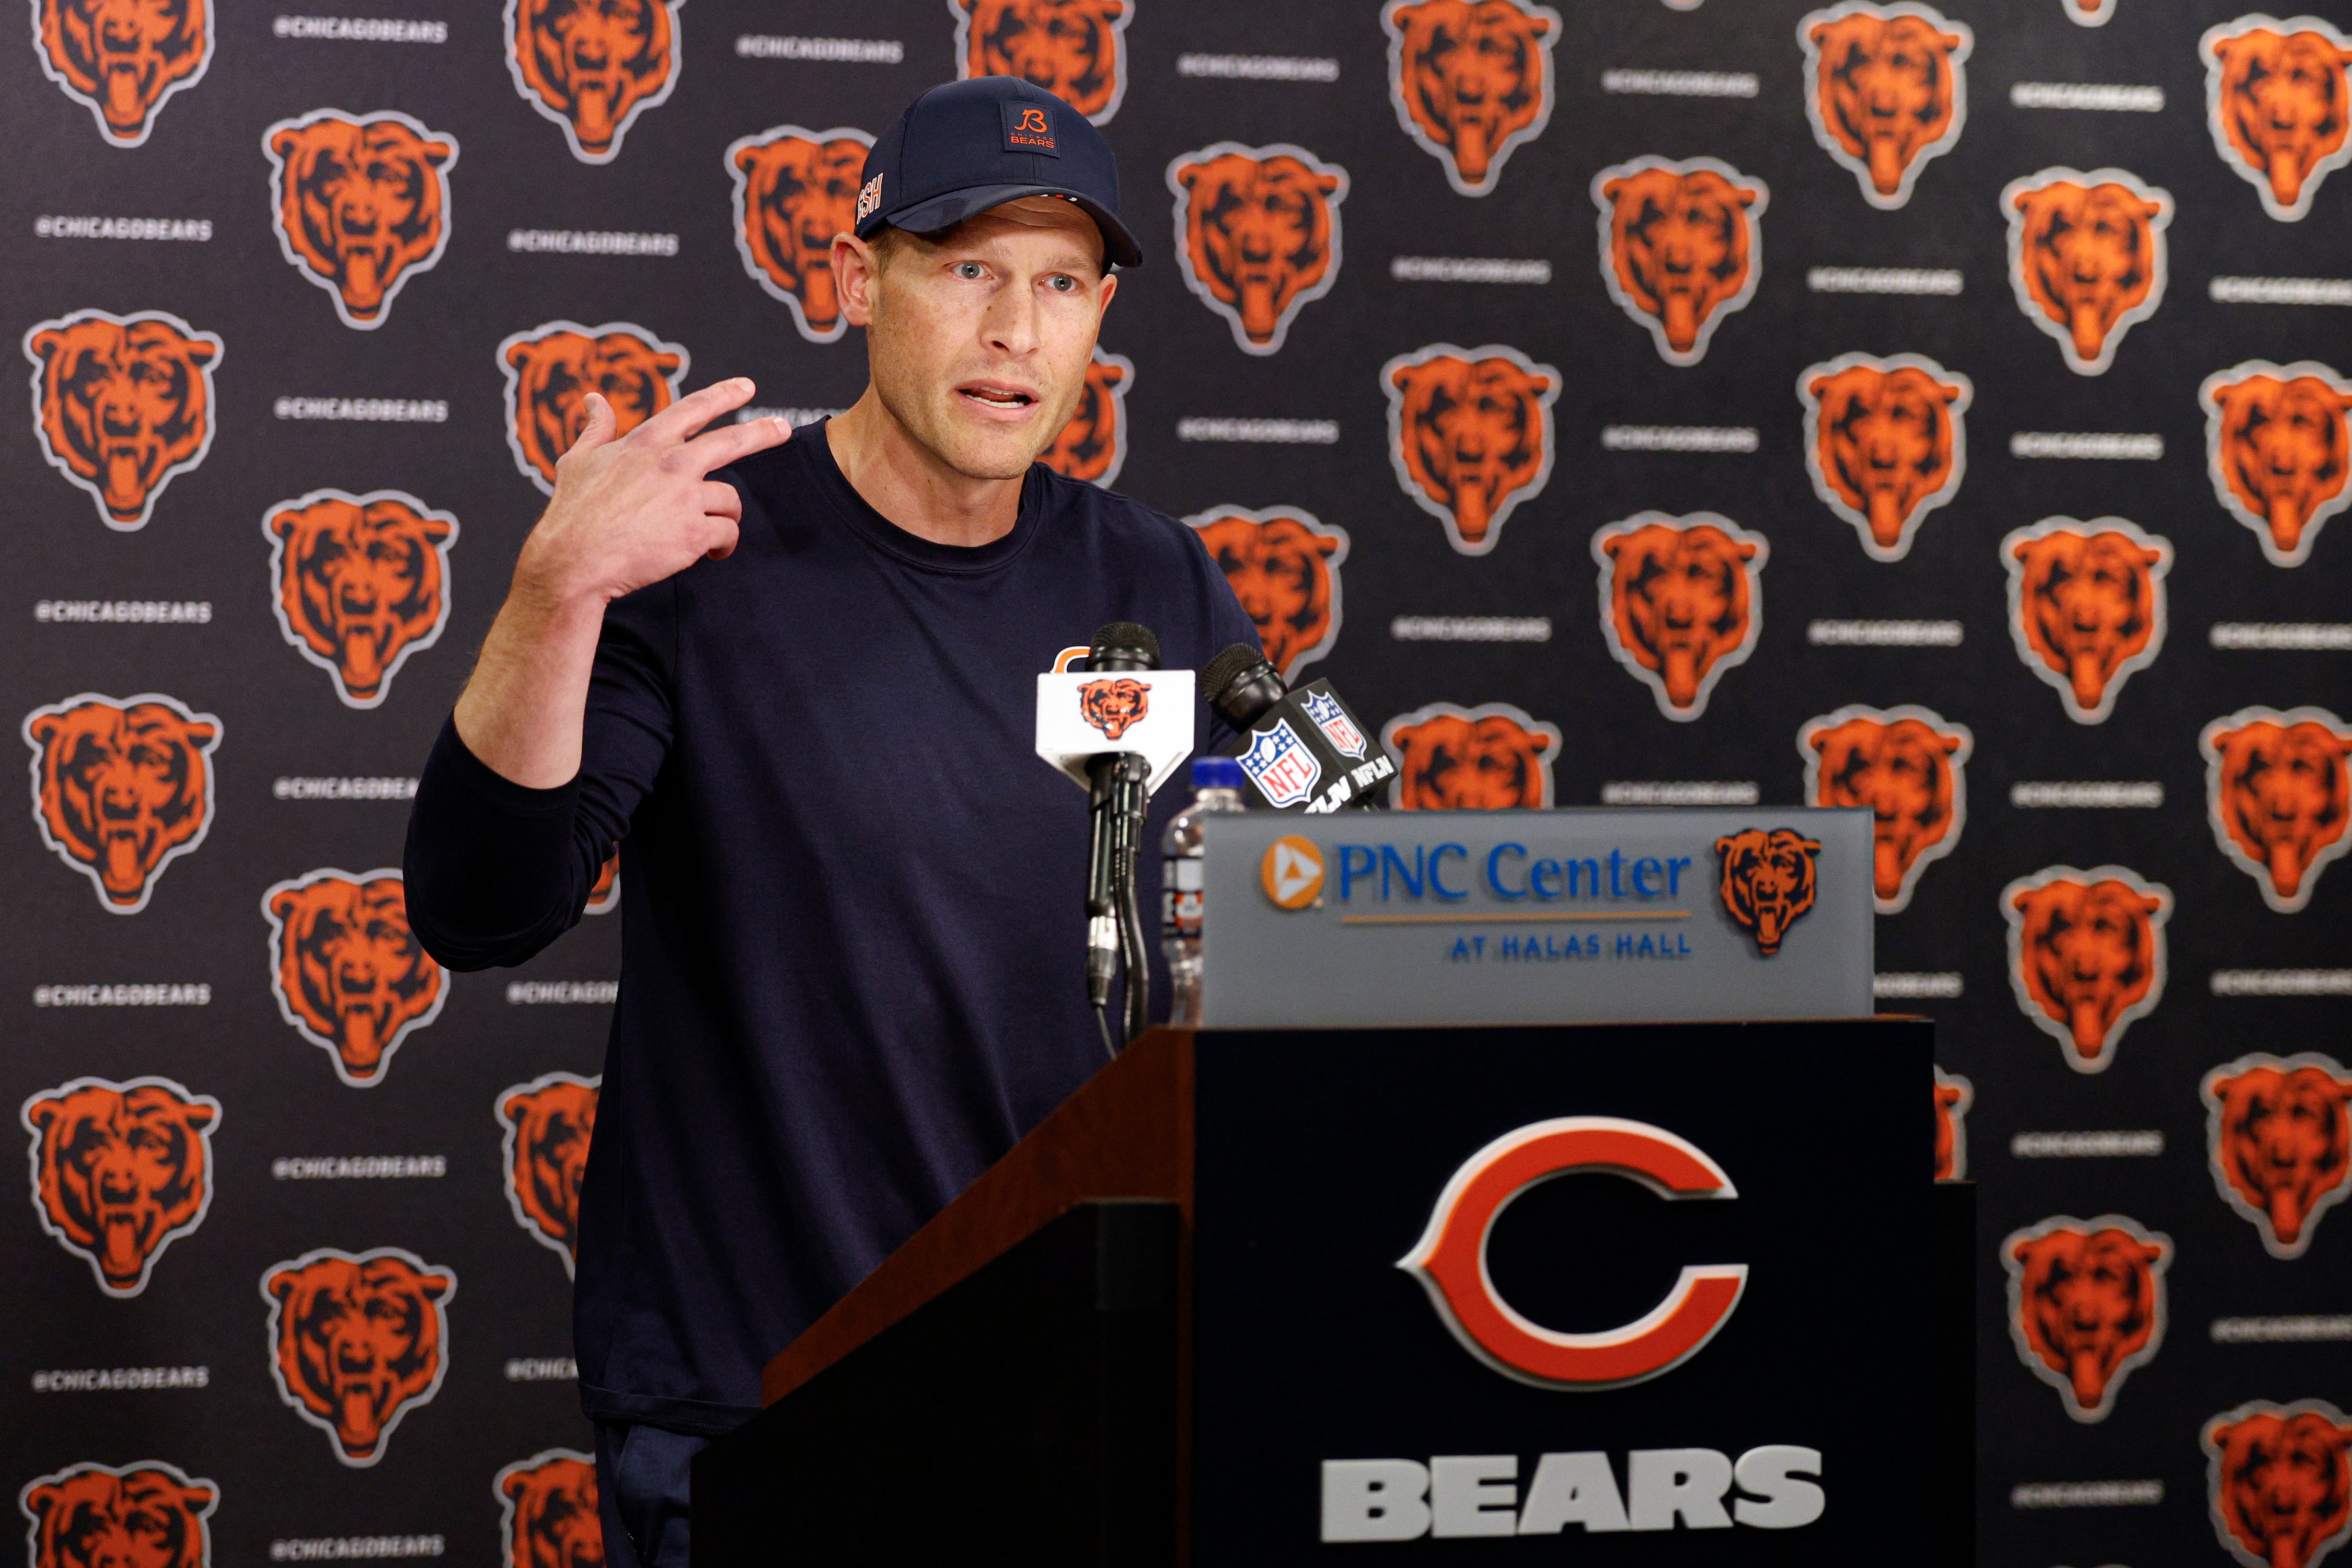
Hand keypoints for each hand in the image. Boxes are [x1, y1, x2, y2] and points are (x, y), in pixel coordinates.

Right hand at [515, 378, 790, 608]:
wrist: (573, 562)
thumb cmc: (571, 513)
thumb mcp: (578, 460)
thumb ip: (596, 428)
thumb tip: (593, 399)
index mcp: (645, 443)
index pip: (692, 409)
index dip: (722, 395)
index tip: (746, 386)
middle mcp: (671, 463)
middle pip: (731, 441)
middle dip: (762, 433)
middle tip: (783, 428)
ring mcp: (685, 497)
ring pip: (729, 499)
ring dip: (725, 516)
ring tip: (709, 532)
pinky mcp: (695, 532)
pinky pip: (727, 533)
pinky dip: (723, 545)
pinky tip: (711, 554)